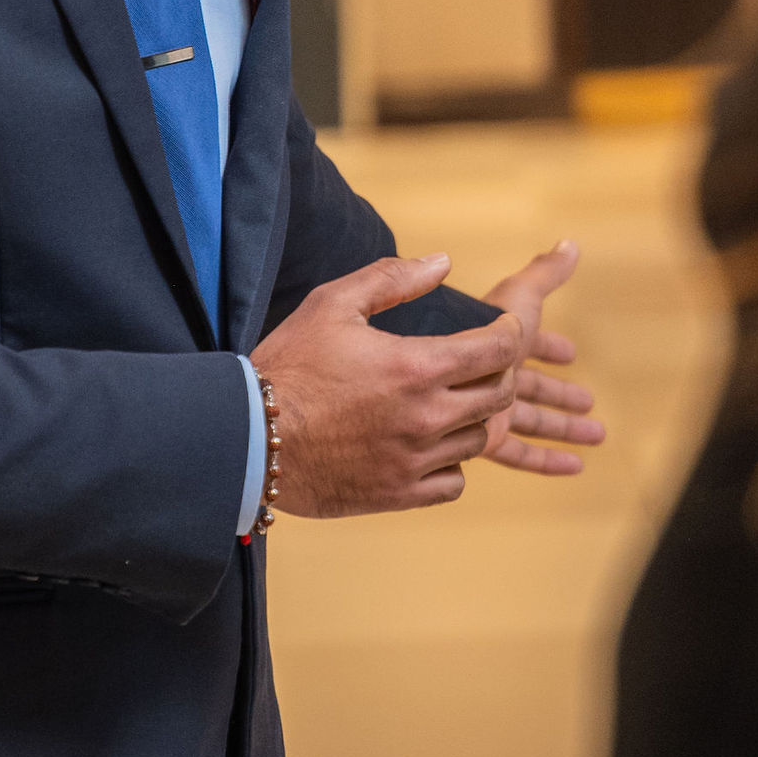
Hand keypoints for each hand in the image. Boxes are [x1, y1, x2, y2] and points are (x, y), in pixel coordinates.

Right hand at [253, 254, 523, 516]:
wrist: (247, 437)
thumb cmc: (288, 366)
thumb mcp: (333, 303)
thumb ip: (392, 278)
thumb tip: (443, 262)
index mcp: (418, 366)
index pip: (499, 350)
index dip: (510, 334)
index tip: (503, 330)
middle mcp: (426, 416)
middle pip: (500, 396)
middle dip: (499, 374)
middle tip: (479, 366)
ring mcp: (415, 460)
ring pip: (479, 440)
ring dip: (471, 419)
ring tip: (446, 404)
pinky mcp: (399, 494)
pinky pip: (454, 483)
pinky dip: (450, 465)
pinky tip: (427, 447)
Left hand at [477, 240, 604, 476]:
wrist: (433, 368)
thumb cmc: (478, 327)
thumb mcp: (517, 298)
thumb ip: (543, 275)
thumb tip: (572, 245)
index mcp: (497, 343)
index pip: (530, 346)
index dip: (550, 348)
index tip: (570, 354)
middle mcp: (493, 377)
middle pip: (534, 387)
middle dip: (561, 393)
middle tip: (588, 401)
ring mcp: (488, 410)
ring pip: (534, 420)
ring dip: (565, 426)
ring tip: (596, 434)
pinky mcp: (484, 439)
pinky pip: (521, 453)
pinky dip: (548, 460)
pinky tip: (573, 466)